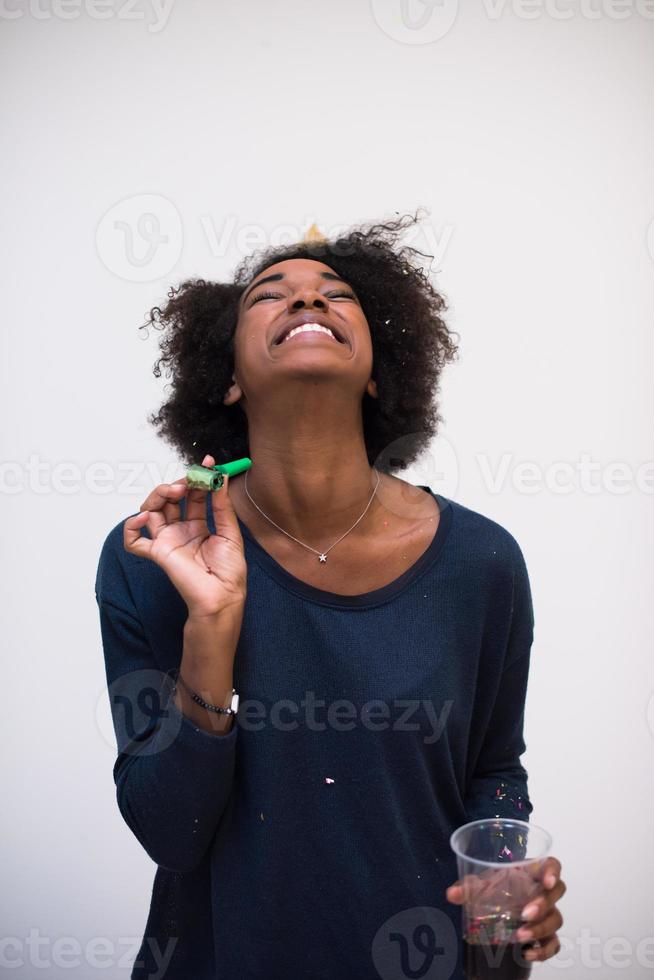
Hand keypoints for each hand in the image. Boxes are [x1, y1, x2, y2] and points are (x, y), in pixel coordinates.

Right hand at [123, 454, 246, 618]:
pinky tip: (145, 518)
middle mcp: (180, 530)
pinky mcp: (158, 553)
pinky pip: (134, 541)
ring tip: (173, 492)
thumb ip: (222, 505)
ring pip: (150, 510)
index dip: (198, 478)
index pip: (193, 495)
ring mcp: (167, 540)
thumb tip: (222, 478)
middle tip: (187, 481)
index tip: (207, 462)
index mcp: (198, 525)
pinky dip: (132, 527)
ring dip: (157, 495)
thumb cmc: (229, 571)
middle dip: (176, 484)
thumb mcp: (230, 533)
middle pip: (169, 498)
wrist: (222, 597)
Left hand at [446, 856, 565, 963]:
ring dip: (540, 929)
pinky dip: (544, 950)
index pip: (551, 865)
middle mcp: (542, 891)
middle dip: (543, 904)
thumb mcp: (481, 884)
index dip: (553, 871)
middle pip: (556, 893)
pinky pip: (554, 943)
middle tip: (525, 914)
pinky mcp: (546, 934)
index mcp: (530, 872)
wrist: (496, 905)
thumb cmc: (494, 886)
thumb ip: (467, 887)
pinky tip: (528, 953)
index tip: (547, 882)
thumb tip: (451, 894)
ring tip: (519, 936)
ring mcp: (547, 913)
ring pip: (556, 919)